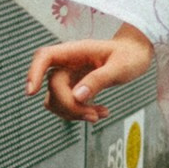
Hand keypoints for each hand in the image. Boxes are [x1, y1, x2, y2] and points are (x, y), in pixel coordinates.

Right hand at [26, 26, 153, 123]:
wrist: (136, 55)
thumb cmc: (130, 55)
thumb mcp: (121, 67)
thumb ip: (100, 79)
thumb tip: (77, 96)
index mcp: (76, 51)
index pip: (45, 56)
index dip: (33, 72)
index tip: (31, 92)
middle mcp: (68, 63)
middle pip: (53, 86)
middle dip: (70, 106)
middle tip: (94, 116)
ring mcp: (70, 76)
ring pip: (56, 99)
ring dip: (74, 113)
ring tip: (100, 114)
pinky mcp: (74, 88)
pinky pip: (67, 105)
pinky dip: (79, 113)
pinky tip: (100, 112)